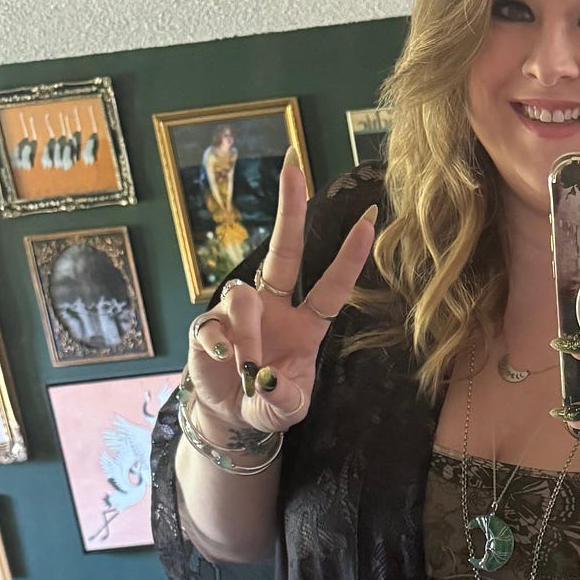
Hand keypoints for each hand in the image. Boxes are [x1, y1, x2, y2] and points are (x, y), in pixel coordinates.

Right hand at [182, 153, 378, 440]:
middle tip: (295, 164)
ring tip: (248, 366)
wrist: (230, 415)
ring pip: (244, 295)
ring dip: (249, 331)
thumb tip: (267, 381)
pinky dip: (219, 342)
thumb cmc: (268, 403)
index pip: (331, 287)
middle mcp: (275, 308)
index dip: (350, 257)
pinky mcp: (209, 326)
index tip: (370, 220)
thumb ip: (283, 400)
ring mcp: (240, 313)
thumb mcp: (286, 409)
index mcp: (306, 325)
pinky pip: (213, 323)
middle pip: (285, 251)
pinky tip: (224, 357)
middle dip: (290, 208)